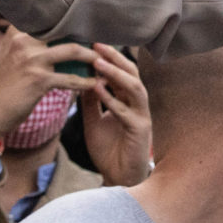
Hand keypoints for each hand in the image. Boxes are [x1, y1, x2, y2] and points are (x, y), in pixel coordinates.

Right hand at [0, 27, 96, 148]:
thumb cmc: (6, 84)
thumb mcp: (11, 54)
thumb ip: (29, 39)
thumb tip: (57, 27)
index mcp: (17, 31)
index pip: (51, 18)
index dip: (73, 20)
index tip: (91, 25)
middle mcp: (23, 40)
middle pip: (66, 30)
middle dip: (88, 37)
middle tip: (104, 44)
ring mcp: (31, 59)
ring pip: (73, 50)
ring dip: (93, 57)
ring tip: (105, 62)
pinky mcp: (39, 79)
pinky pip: (71, 78)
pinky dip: (86, 82)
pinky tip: (95, 84)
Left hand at [79, 44, 152, 184]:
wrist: (117, 178)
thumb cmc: (108, 150)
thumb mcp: (93, 121)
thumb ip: (90, 102)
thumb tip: (81, 79)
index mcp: (127, 101)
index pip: (121, 72)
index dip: (109, 58)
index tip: (91, 44)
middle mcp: (137, 105)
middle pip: (131, 74)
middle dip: (115, 58)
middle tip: (97, 45)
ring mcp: (141, 116)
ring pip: (134, 88)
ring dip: (116, 74)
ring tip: (98, 63)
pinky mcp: (140, 130)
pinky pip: (126, 111)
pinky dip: (112, 100)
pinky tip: (99, 90)